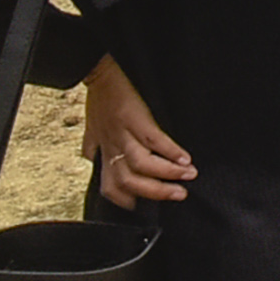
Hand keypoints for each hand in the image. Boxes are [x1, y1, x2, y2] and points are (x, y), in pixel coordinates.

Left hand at [86, 59, 195, 206]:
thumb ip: (94, 147)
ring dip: (167, 174)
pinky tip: (186, 158)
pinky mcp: (136, 118)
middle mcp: (112, 146)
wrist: (100, 73)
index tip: (145, 206)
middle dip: (156, 192)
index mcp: (103, 152)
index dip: (126, 201)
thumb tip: (94, 159)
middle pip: (129, 181)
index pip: (110, 187)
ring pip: (141, 165)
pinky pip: (154, 140)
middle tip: (179, 195)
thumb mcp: (91, 129)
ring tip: (188, 177)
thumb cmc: (98, 100)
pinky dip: (171, 152)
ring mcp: (124, 133)